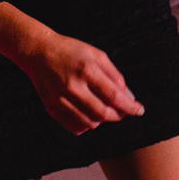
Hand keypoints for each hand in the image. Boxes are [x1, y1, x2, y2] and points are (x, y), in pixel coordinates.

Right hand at [19, 32, 144, 134]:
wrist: (38, 52)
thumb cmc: (71, 52)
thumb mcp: (97, 55)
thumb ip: (114, 75)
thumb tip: (128, 96)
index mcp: (87, 70)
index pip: (114, 96)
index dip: (129, 107)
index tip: (139, 110)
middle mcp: (73, 87)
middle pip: (103, 113)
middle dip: (119, 115)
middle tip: (125, 111)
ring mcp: (60, 100)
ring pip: (90, 123)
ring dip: (103, 120)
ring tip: (106, 109)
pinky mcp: (51, 108)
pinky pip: (75, 127)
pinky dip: (87, 124)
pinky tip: (90, 114)